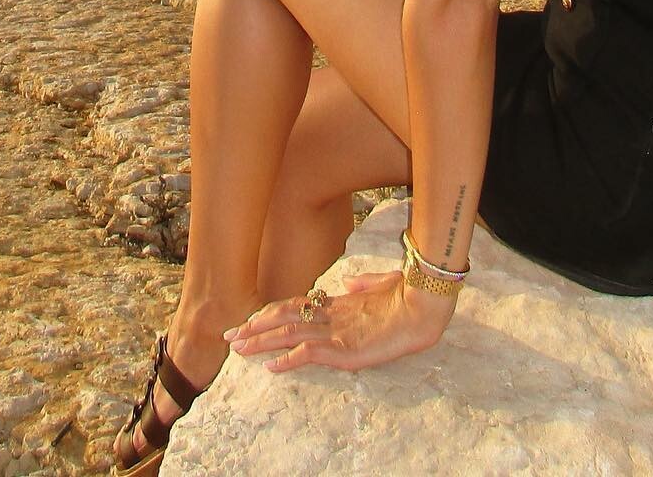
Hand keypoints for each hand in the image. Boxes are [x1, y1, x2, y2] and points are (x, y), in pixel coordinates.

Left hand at [223, 271, 454, 373]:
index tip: (249, 319)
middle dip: (254, 328)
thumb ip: (363, 286)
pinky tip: (271, 367)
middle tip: (229, 335)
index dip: (270, 313)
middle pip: (283, 319)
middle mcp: (331, 315)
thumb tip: (349, 285)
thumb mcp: (382, 287)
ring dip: (261, 342)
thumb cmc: (407, 294)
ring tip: (238, 349)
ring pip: (289, 334)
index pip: (295, 307)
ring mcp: (337, 331)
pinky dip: (288, 359)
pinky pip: (310, 354)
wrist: (424, 303)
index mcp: (338, 303)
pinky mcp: (345, 348)